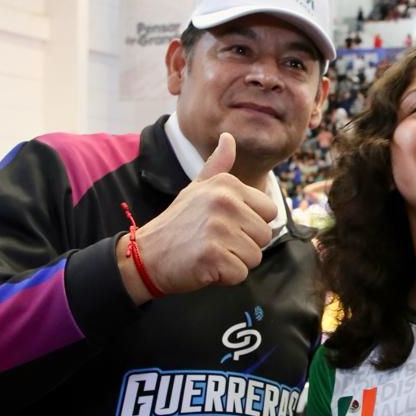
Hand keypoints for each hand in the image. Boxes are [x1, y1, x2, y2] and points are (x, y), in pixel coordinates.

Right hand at [120, 133, 277, 300]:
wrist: (146, 255)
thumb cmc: (177, 224)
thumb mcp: (196, 188)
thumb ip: (218, 166)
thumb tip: (228, 138)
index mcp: (227, 185)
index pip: (269, 211)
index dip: (251, 224)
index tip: (225, 226)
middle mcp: (224, 202)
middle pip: (265, 236)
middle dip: (244, 245)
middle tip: (215, 242)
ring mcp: (218, 228)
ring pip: (254, 256)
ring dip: (235, 262)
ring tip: (210, 253)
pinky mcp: (213, 255)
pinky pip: (240, 274)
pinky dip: (225, 277)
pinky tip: (206, 267)